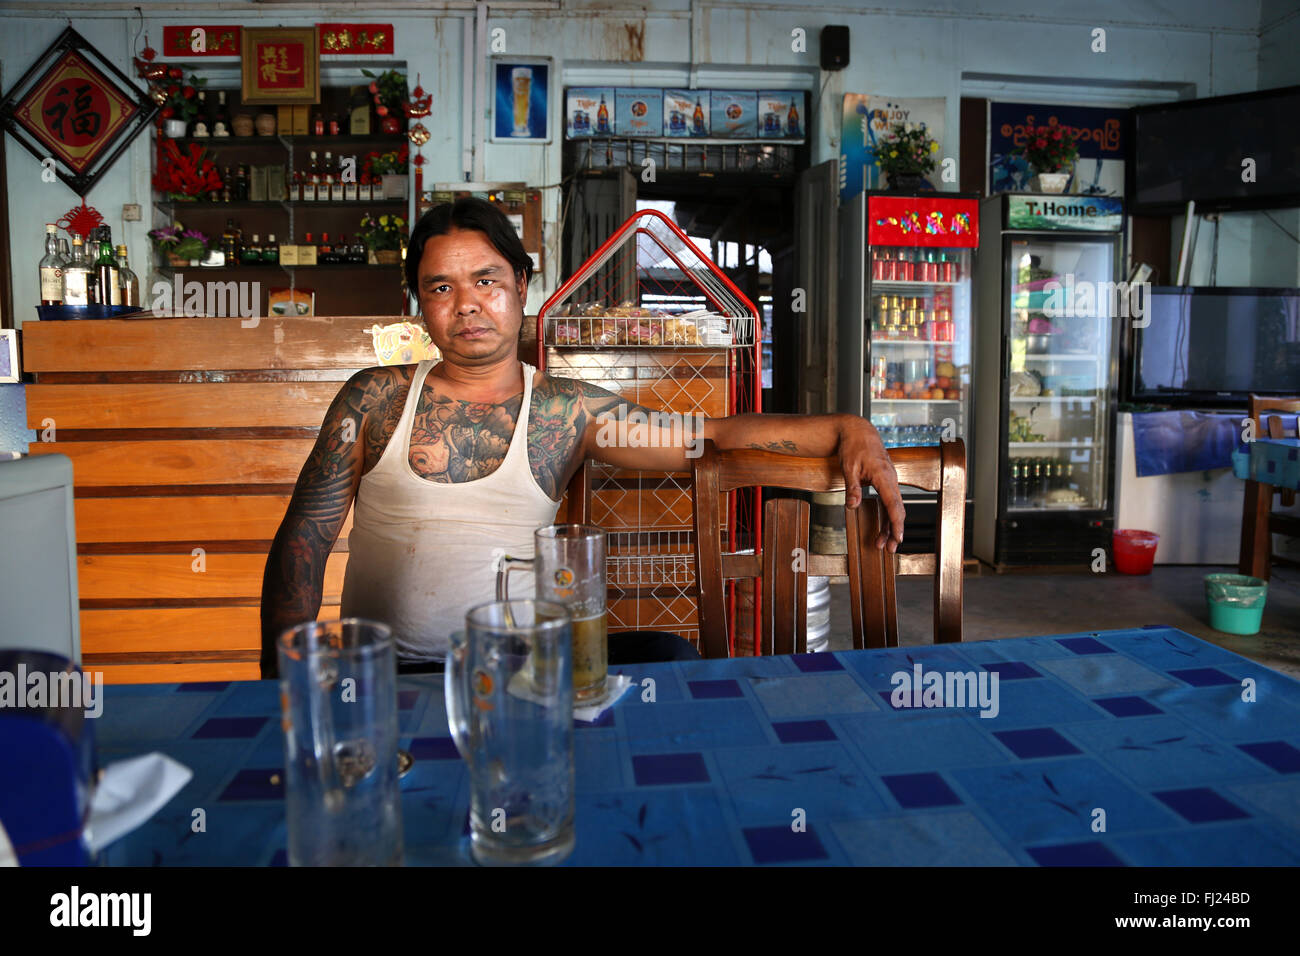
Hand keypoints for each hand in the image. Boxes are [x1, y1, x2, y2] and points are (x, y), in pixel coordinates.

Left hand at [835, 416, 904, 551]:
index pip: (893, 504)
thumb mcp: (848, 467)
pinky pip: (890, 501)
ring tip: (882, 543)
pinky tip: (882, 528)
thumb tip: (853, 506)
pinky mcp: (886, 481)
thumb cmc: (853, 446)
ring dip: (890, 525)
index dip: (896, 523)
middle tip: (889, 549)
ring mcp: (890, 479)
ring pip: (894, 507)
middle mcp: (891, 478)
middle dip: (895, 530)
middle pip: (897, 509)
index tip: (898, 538)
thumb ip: (852, 488)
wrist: (858, 430)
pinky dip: (887, 515)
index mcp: (883, 475)